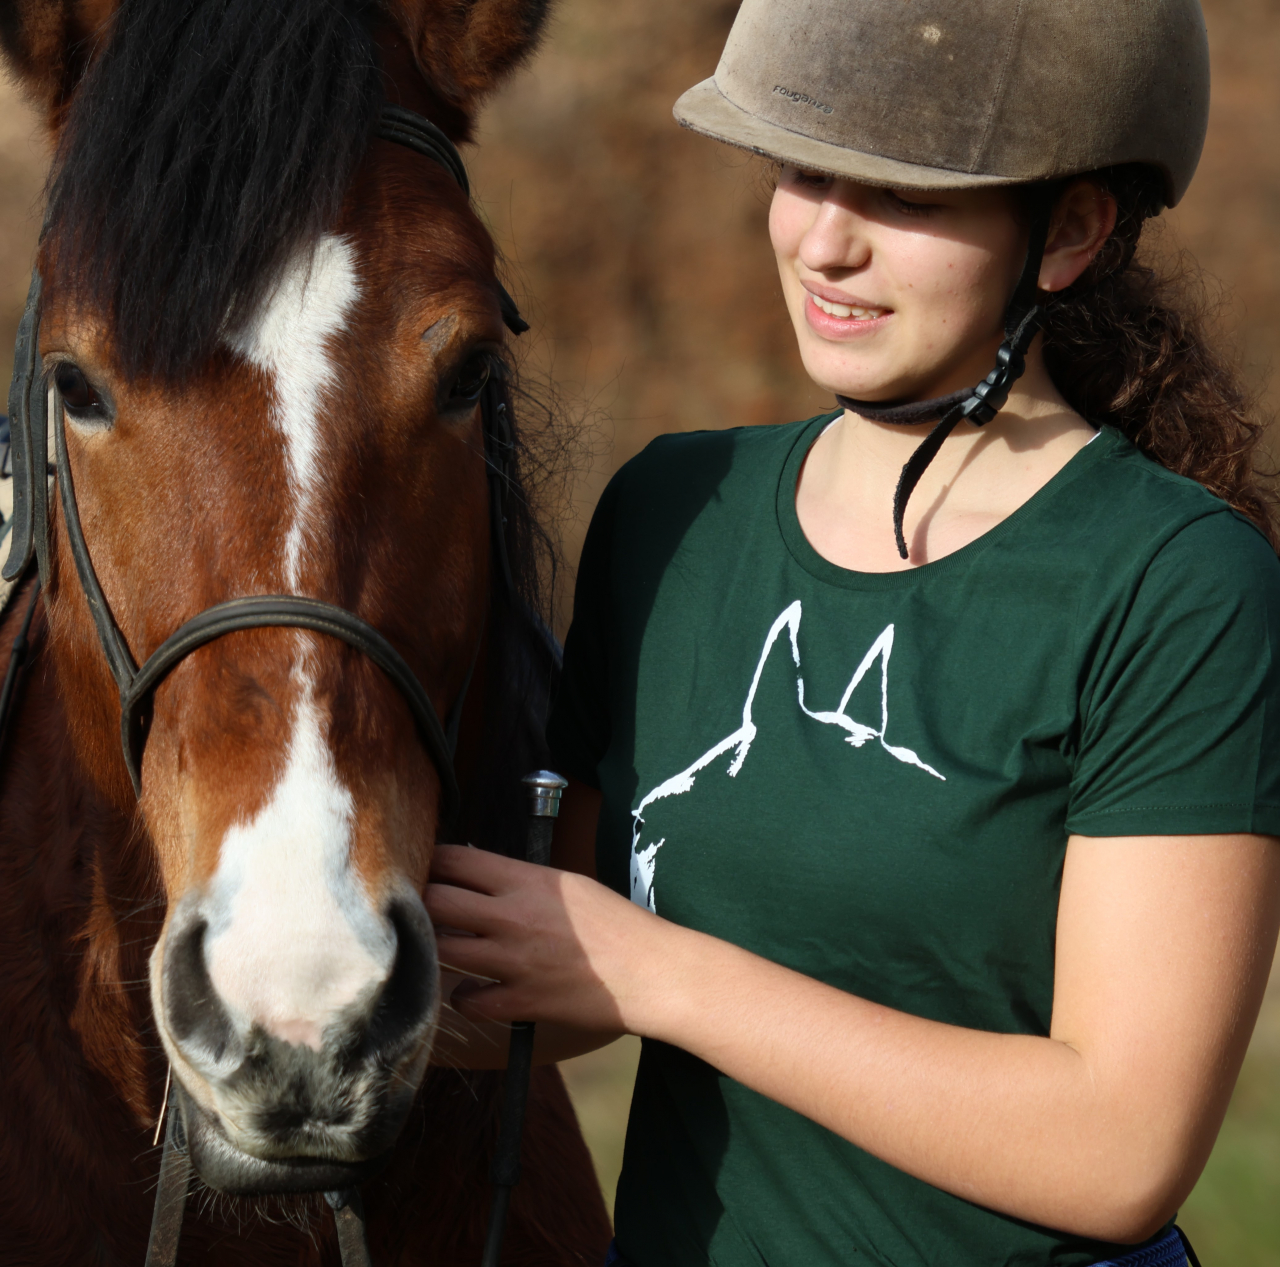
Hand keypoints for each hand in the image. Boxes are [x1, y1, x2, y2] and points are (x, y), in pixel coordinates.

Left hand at [426, 844, 675, 1033]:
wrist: (650, 971)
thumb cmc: (616, 924)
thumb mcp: (569, 884)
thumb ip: (522, 880)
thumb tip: (478, 876)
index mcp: (527, 880)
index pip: (455, 859)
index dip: (432, 862)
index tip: (427, 870)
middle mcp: (512, 917)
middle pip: (435, 901)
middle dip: (422, 904)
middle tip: (423, 911)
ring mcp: (513, 961)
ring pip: (443, 950)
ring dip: (440, 951)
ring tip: (446, 950)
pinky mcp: (520, 1001)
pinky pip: (467, 1001)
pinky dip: (466, 998)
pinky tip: (475, 991)